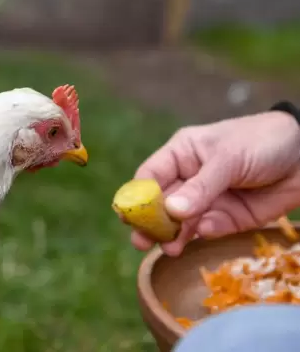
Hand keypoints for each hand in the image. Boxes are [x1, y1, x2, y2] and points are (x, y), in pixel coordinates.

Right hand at [128, 111, 299, 255]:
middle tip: (140, 241)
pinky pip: (208, 230)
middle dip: (151, 222)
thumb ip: (201, 187)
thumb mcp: (228, 159)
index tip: (128, 215)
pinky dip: (202, 234)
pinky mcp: (228, 218)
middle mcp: (189, 178)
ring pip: (181, 222)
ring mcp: (208, 199)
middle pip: (161, 204)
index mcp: (182, 153)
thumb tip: (172, 211)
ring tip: (168, 248)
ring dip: (173, 235)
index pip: (150, 175)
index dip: (137, 195)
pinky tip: (202, 233)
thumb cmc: (262, 142)